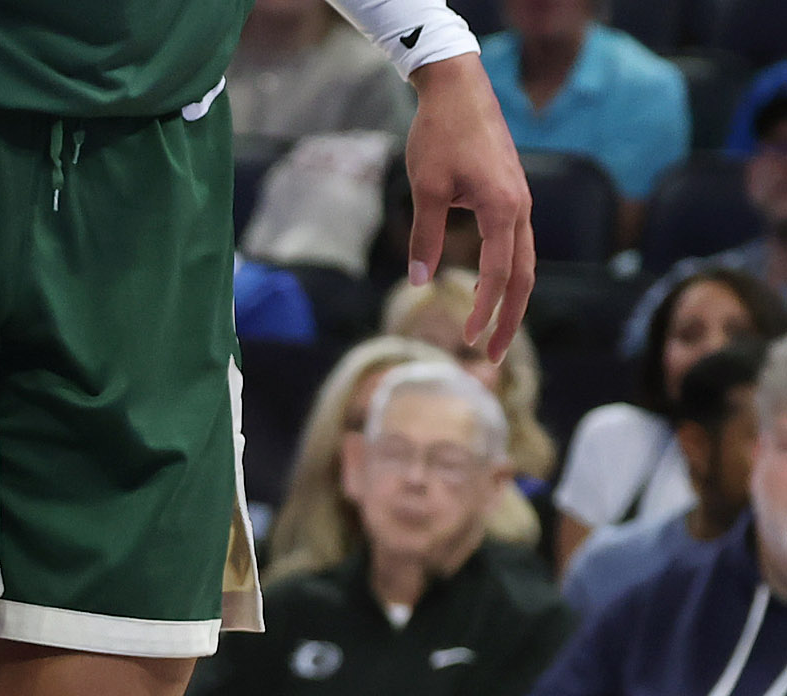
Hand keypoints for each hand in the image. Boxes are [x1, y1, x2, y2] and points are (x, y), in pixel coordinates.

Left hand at [404, 56, 534, 362]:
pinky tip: (491, 294)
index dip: (486, 309)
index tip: (470, 339)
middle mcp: (521, 208)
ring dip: (511, 301)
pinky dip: (508, 275)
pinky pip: (516, 245)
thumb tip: (418, 282)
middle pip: (524, 276)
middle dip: (510, 318)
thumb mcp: (424, 189)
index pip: (499, 272)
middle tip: (491, 358)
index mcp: (503, 208)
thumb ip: (423, 237)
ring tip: (494, 336)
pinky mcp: (512, 197)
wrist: (459, 90)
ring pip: (524, 262)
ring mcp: (520, 203)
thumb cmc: (439, 135)